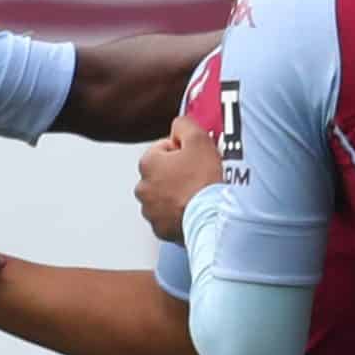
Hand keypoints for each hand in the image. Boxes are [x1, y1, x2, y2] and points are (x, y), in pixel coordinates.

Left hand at [135, 115, 221, 243]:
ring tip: (198, 195)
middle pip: (163, 173)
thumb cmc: (204, 182)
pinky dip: (180, 214)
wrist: (212, 218)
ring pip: (165, 196)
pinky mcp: (161, 230)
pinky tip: (194, 210)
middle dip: (178, 173)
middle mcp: (143, 188)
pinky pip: (169, 217)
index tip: (196, 159)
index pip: (164, 148)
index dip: (184, 151)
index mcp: (147, 163)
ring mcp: (150, 211)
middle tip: (199, 177)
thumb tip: (178, 125)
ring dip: (178, 194)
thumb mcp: (198, 139)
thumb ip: (184, 124)